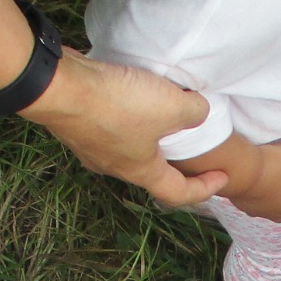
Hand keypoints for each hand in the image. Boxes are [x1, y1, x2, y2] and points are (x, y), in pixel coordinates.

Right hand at [24, 52, 230, 207]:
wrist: (58, 87)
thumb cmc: (117, 105)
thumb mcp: (171, 105)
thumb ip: (194, 112)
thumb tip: (198, 112)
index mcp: (140, 170)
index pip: (178, 193)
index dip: (204, 189)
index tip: (222, 179)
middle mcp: (113, 166)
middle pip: (149, 171)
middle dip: (172, 163)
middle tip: (189, 149)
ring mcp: (90, 147)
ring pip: (126, 148)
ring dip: (146, 137)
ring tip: (159, 117)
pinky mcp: (76, 123)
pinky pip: (108, 126)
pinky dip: (124, 118)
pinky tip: (128, 98)